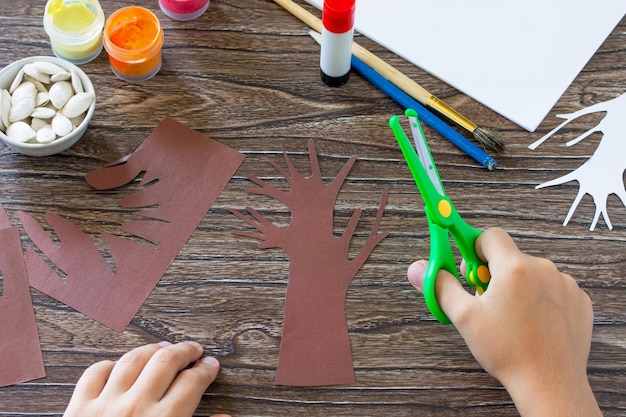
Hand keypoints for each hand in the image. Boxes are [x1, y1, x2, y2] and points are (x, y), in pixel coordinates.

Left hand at [63, 341, 230, 416]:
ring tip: (164, 349)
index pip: (192, 382)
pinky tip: (120, 366)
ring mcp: (104, 405)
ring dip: (152, 350)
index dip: (206, 370)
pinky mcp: (78, 409)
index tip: (211, 365)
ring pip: (133, 360)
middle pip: (166, 362)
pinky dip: (110, 365)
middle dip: (185, 351)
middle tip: (194, 350)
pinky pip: (95, 373)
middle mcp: (135, 407)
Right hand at [407, 227, 600, 416]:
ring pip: (532, 272)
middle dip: (495, 273)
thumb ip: (440, 285)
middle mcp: (543, 269)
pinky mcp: (578, 300)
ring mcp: (564, 284)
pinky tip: (533, 323)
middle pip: (510, 256)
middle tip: (487, 301)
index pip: (490, 236)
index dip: (475, 249)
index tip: (469, 269)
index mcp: (514, 268)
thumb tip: (418, 268)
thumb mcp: (464, 317)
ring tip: (512, 318)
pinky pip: (553, 288)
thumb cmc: (507, 352)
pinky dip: (541, 299)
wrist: (549, 384)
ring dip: (519, 286)